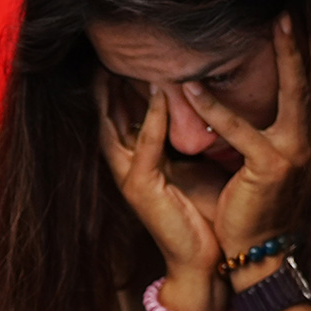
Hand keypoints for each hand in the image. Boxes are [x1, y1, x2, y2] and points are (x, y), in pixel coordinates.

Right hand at [95, 72, 220, 277]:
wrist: (206, 258)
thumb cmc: (203, 213)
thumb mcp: (195, 166)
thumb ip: (191, 139)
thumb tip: (206, 107)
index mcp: (140, 161)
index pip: (122, 116)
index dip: (118, 87)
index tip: (119, 56)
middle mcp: (129, 166)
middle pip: (108, 117)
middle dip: (105, 85)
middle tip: (103, 52)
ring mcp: (131, 177)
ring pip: (117, 127)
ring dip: (117, 95)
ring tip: (114, 65)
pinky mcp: (142, 189)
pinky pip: (146, 147)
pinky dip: (151, 121)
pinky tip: (157, 97)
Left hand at [182, 14, 309, 258]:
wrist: (260, 252)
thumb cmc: (254, 207)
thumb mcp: (259, 161)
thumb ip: (258, 131)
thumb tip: (243, 101)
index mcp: (302, 139)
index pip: (302, 89)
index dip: (298, 55)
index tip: (291, 23)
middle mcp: (305, 142)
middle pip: (302, 84)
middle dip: (295, 46)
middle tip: (286, 14)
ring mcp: (292, 153)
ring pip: (282, 99)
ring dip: (272, 63)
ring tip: (251, 34)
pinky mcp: (270, 167)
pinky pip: (238, 131)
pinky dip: (214, 109)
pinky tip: (191, 90)